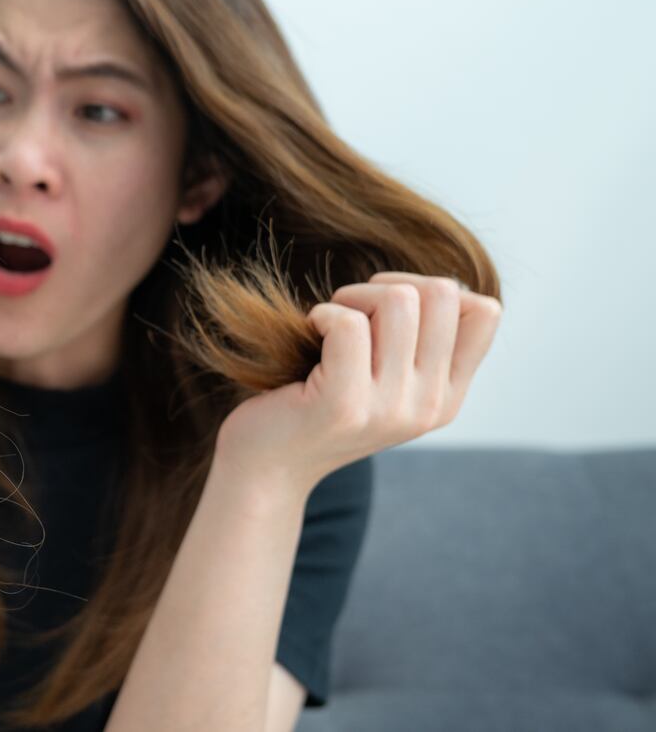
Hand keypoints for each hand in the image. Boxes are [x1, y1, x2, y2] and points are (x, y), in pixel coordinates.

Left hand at [213, 272, 501, 493]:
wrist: (266, 469)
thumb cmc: (316, 406)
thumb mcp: (384, 380)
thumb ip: (418, 344)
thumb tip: (442, 284)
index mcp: (446, 398)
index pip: (486, 312)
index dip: (432, 288)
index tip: (387, 310)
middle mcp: (429, 407)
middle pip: (442, 294)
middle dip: (388, 286)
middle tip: (350, 313)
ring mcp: (390, 409)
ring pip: (399, 302)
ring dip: (352, 297)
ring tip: (327, 325)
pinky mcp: (344, 405)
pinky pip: (348, 324)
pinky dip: (322, 314)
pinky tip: (309, 334)